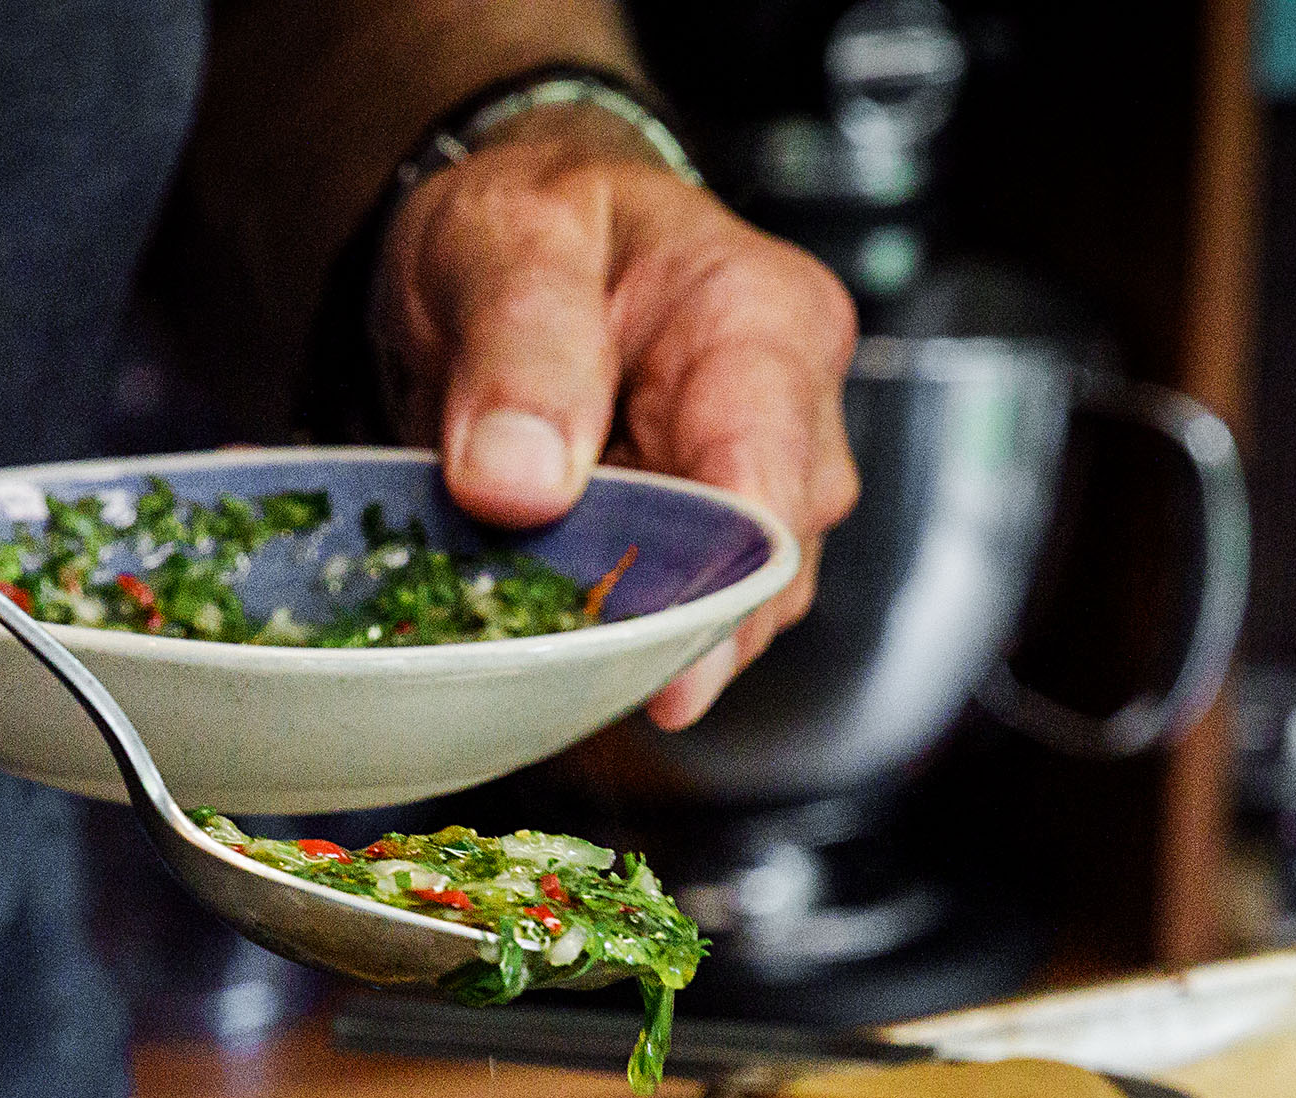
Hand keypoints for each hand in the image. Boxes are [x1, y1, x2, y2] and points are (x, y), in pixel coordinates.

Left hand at [376, 112, 857, 728]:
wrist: (517, 242)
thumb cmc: (534, 220)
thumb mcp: (503, 242)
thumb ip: (516, 349)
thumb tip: (520, 486)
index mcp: (764, 320)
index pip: (768, 480)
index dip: (718, 590)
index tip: (664, 679)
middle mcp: (791, 411)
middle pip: (765, 568)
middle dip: (667, 625)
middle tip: (557, 657)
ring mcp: (765, 484)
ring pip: (730, 608)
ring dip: (636, 633)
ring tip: (539, 621)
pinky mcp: (718, 539)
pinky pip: (685, 613)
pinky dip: (617, 631)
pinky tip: (554, 619)